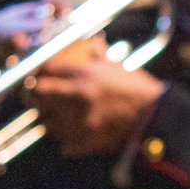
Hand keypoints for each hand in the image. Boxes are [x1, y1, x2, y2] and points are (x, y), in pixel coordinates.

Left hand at [31, 39, 165, 156]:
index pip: (42, 70)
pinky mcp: (84, 143)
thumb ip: (94, 55)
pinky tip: (74, 133)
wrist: (155, 116)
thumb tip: (88, 45)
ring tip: (59, 116)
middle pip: (36, 95)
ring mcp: (78, 122)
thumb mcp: (113, 65)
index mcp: (82, 74)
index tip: (35, 77)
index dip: (34, 73)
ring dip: (49, 119)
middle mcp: (75, 96)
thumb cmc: (136, 89)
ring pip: (46, 122)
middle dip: (35, 96)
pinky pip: (62, 143)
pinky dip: (65, 139)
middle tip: (39, 97)